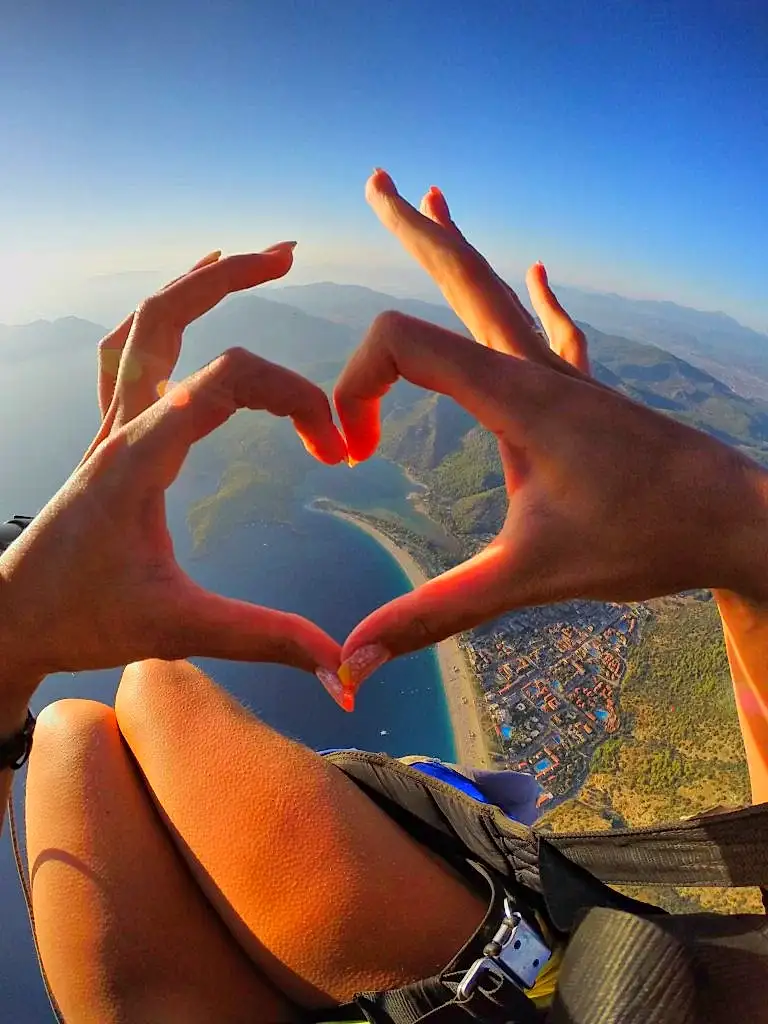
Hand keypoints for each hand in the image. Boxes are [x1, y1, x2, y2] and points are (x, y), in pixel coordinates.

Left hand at [0, 245, 346, 709]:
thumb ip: (265, 640)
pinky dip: (159, 319)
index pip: (228, 381)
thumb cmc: (83, 619)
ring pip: (141, 325)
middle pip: (167, 317)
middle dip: (228, 279)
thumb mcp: (180, 630)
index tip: (336, 448)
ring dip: (192, 285)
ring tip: (244, 259)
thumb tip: (341, 668)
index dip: (296, 397)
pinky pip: (126, 355)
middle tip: (288, 255)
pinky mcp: (108, 437)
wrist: (10, 620)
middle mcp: (120, 427)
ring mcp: (108, 426)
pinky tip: (185, 313)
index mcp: (139, 457)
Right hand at [333, 170, 767, 692]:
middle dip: (413, 229)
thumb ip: (434, 613)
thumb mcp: (527, 579)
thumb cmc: (645, 540)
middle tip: (376, 180)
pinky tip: (541, 269)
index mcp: (514, 396)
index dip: (353, 389)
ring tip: (434, 198)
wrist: (739, 521)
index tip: (352, 455)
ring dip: (460, 250)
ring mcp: (568, 376)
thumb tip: (351, 657)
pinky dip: (533, 296)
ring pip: (501, 292)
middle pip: (460, 275)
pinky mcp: (589, 396)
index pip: (401, 344)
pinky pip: (553, 328)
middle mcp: (537, 370)